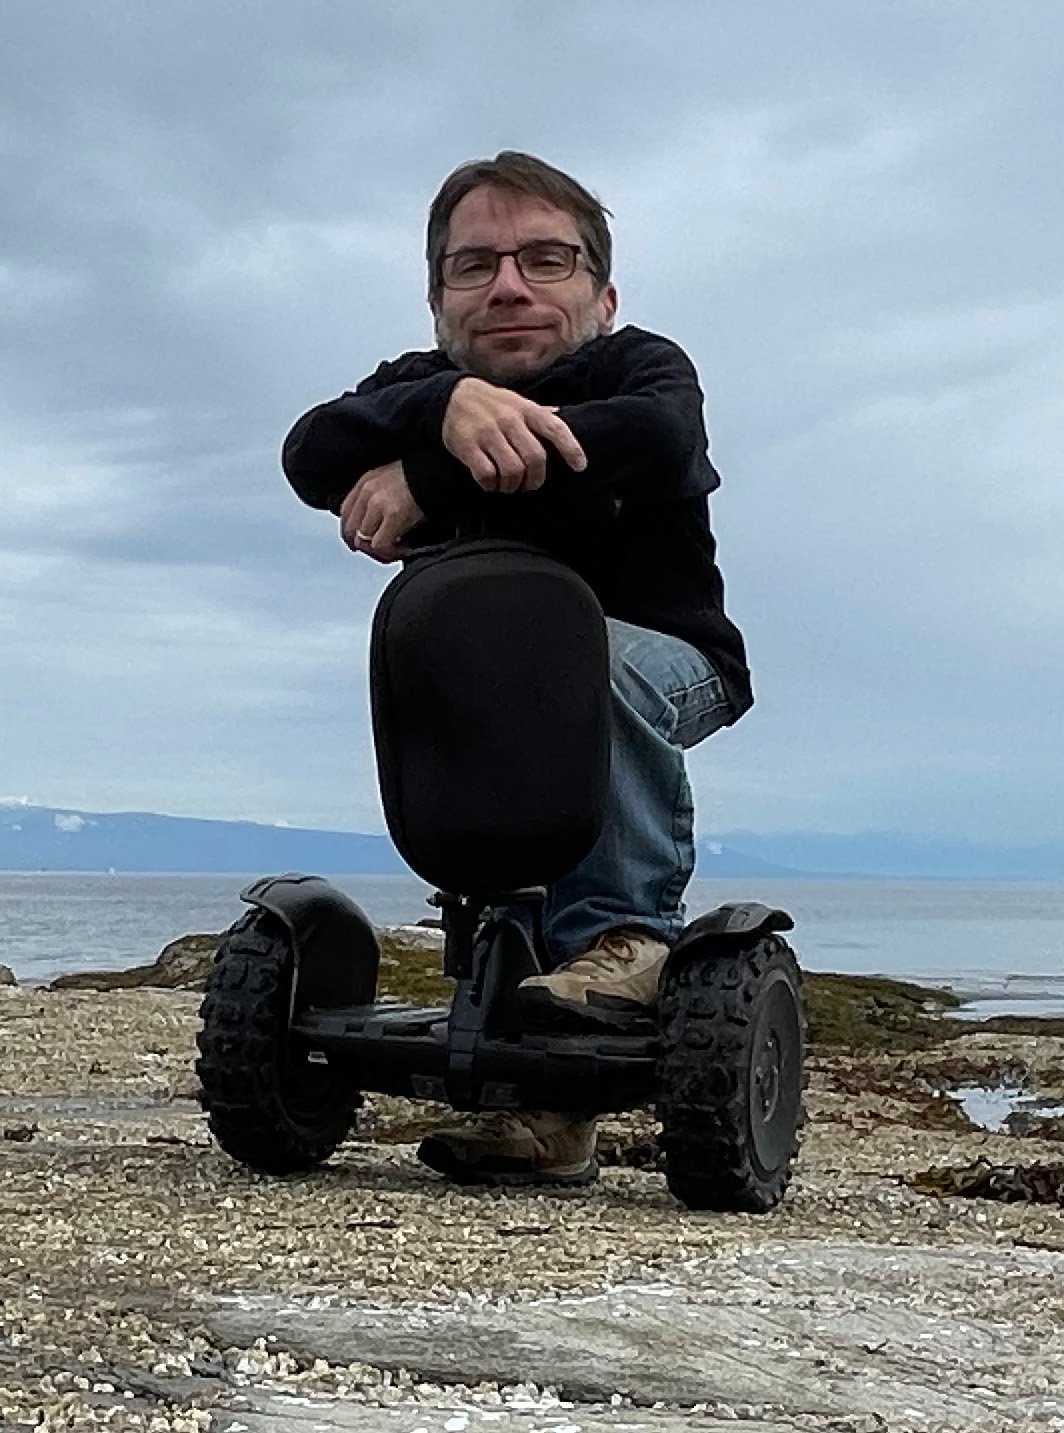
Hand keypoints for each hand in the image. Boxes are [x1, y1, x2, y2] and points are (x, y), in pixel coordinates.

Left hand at [339, 461, 423, 562]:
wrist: (438, 472)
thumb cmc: (420, 477)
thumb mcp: (390, 479)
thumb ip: (376, 496)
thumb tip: (374, 522)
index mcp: (365, 481)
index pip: (345, 513)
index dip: (351, 532)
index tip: (360, 542)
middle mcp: (367, 492)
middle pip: (351, 530)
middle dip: (365, 545)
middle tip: (381, 550)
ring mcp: (378, 504)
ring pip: (365, 540)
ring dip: (380, 550)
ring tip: (396, 549)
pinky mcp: (393, 516)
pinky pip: (381, 545)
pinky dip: (391, 552)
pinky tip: (404, 548)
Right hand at [442, 376, 586, 493]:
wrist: (450, 397)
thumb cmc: (490, 403)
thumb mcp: (517, 401)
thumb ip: (538, 413)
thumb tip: (562, 416)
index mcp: (525, 408)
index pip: (555, 428)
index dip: (571, 449)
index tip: (580, 467)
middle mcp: (509, 419)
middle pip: (535, 458)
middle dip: (535, 480)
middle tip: (528, 485)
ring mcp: (487, 433)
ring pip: (512, 471)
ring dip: (512, 486)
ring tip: (508, 485)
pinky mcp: (467, 446)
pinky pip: (487, 475)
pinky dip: (491, 485)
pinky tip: (490, 483)